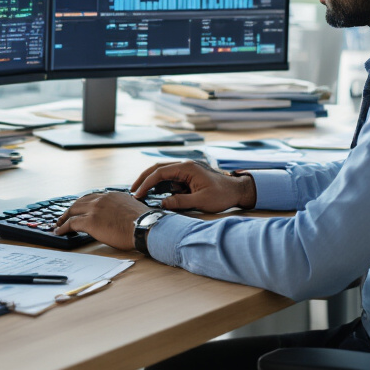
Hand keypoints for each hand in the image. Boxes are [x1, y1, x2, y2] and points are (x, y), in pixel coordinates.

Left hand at [54, 192, 149, 250]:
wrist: (144, 226)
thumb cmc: (144, 222)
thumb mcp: (134, 209)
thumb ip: (124, 208)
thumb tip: (123, 216)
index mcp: (113, 195)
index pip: (94, 197)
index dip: (85, 203)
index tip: (80, 208)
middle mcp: (102, 199)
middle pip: (80, 202)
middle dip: (71, 209)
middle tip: (65, 215)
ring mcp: (95, 209)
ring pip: (73, 210)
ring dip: (64, 217)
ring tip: (59, 223)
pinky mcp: (90, 221)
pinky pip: (71, 223)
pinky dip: (63, 227)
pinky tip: (59, 231)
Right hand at [131, 161, 256, 213]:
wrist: (237, 191)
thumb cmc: (222, 195)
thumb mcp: (202, 201)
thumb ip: (181, 202)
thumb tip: (162, 203)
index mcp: (187, 168)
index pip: (160, 172)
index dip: (146, 183)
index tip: (137, 194)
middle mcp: (185, 165)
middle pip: (158, 168)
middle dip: (143, 179)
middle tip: (132, 191)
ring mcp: (186, 169)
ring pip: (163, 172)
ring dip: (151, 181)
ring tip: (139, 193)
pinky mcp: (188, 176)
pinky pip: (170, 178)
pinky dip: (160, 185)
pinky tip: (154, 194)